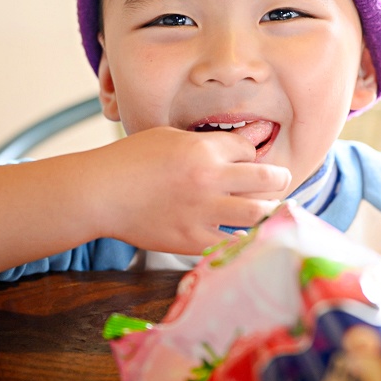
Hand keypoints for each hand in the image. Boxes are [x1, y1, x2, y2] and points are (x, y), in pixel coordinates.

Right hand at [87, 127, 290, 254]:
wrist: (100, 193)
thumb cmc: (131, 160)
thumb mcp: (170, 137)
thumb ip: (208, 142)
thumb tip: (245, 140)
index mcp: (203, 149)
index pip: (250, 148)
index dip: (252, 153)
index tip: (248, 160)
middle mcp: (209, 179)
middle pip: (267, 179)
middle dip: (279, 178)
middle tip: (280, 181)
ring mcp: (202, 212)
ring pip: (258, 213)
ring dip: (269, 210)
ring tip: (269, 209)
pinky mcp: (191, 240)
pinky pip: (231, 243)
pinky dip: (241, 238)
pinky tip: (243, 234)